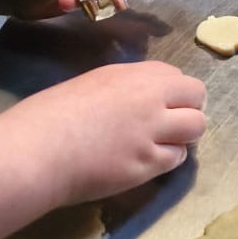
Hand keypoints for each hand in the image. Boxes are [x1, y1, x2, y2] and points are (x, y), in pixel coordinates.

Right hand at [0, 62, 206, 216]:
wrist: (40, 149)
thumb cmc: (54, 114)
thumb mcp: (96, 83)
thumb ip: (128, 88)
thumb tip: (143, 97)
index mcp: (137, 74)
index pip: (177, 76)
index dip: (173, 92)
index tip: (164, 104)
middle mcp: (152, 97)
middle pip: (197, 95)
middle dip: (190, 109)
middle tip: (172, 125)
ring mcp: (153, 131)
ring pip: (196, 127)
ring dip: (185, 135)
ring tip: (164, 144)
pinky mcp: (147, 164)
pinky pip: (175, 159)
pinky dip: (167, 160)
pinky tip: (148, 161)